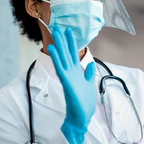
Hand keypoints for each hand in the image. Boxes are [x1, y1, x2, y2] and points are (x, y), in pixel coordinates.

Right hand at [47, 26, 95, 143]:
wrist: (81, 116)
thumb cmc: (83, 102)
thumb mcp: (89, 83)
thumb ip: (89, 73)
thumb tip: (91, 63)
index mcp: (76, 71)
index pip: (72, 53)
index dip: (71, 42)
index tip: (69, 31)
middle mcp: (70, 72)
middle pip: (66, 52)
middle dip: (63, 40)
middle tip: (58, 27)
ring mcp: (67, 76)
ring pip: (62, 57)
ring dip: (58, 45)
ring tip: (55, 33)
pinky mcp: (66, 81)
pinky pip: (60, 67)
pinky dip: (56, 58)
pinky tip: (52, 49)